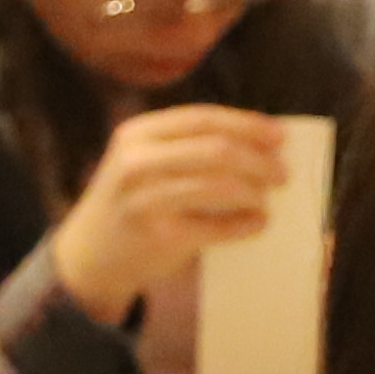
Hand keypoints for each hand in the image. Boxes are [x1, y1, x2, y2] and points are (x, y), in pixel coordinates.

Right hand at [45, 103, 302, 322]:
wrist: (91, 254)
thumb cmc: (134, 201)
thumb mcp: (145, 161)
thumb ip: (188, 147)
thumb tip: (263, 143)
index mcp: (137, 133)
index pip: (203, 119)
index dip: (247, 125)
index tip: (280, 136)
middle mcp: (136, 161)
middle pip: (217, 151)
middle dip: (259, 161)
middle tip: (283, 175)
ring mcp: (145, 199)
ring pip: (220, 186)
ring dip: (255, 193)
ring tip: (267, 200)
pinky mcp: (159, 235)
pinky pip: (218, 226)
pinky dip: (246, 224)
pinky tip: (257, 223)